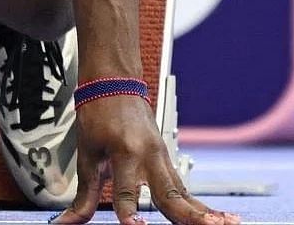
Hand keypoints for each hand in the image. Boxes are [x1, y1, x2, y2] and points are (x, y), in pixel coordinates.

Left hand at [52, 95, 237, 224]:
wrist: (113, 82)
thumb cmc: (99, 112)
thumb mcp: (87, 154)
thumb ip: (84, 195)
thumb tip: (68, 222)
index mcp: (126, 152)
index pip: (127, 193)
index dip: (129, 214)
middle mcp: (149, 156)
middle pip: (170, 194)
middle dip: (188, 216)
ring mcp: (162, 158)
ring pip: (184, 193)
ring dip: (203, 212)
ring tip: (225, 224)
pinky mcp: (167, 160)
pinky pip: (183, 188)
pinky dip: (198, 204)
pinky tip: (216, 217)